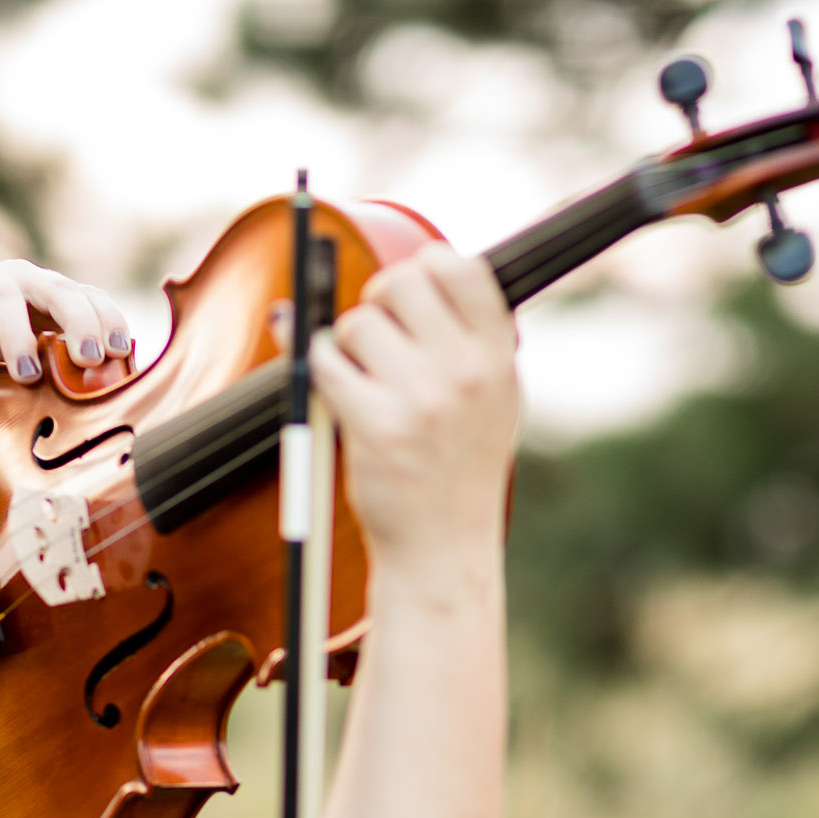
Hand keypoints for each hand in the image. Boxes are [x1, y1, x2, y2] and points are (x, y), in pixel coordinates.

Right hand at [0, 257, 133, 383]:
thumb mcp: (16, 370)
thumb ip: (51, 378)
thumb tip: (98, 414)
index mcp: (44, 295)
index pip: (87, 296)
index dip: (107, 319)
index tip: (121, 353)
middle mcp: (15, 278)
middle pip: (56, 288)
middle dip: (78, 321)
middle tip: (89, 359)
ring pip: (5, 297)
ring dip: (21, 337)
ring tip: (28, 377)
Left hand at [309, 245, 518, 584]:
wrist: (444, 549)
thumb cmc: (458, 471)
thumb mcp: (490, 400)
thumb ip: (462, 339)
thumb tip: (400, 270)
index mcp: (498, 360)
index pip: (462, 269)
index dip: (427, 267)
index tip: (412, 293)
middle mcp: (467, 374)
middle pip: (401, 282)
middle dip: (377, 300)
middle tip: (375, 335)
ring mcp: (423, 400)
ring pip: (357, 324)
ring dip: (346, 345)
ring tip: (364, 382)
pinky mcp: (377, 427)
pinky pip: (326, 364)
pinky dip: (320, 370)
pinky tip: (336, 393)